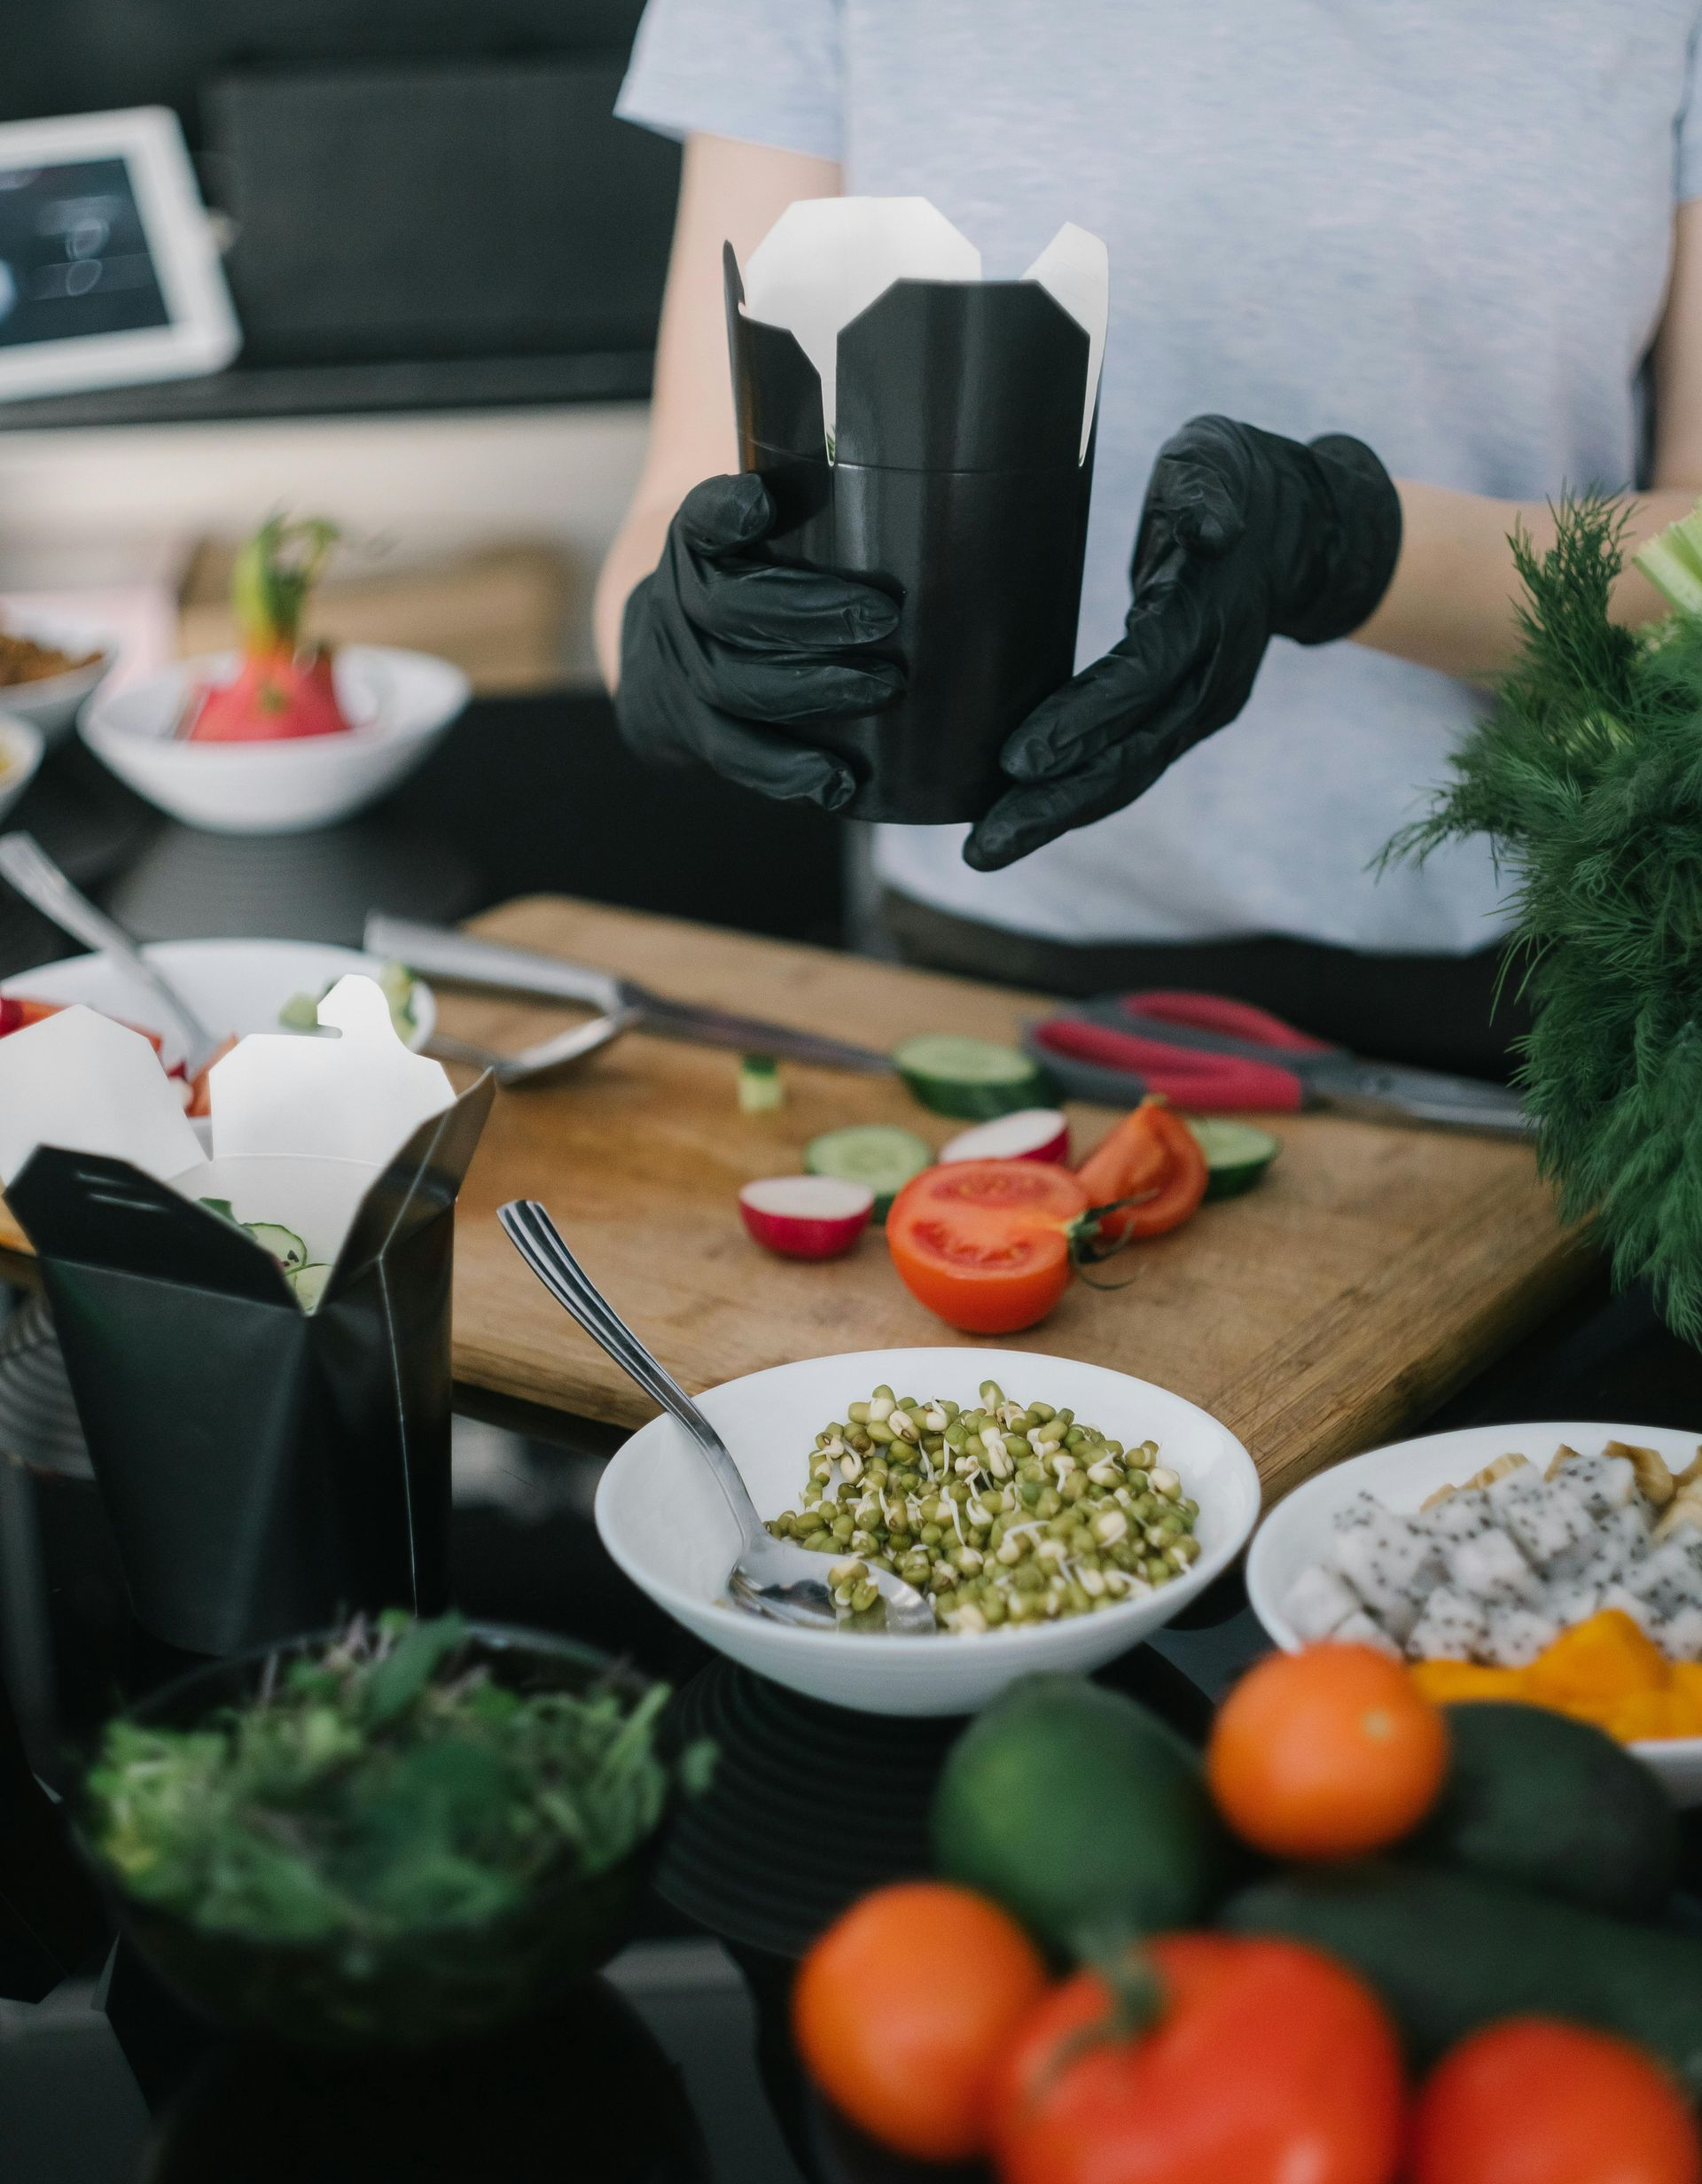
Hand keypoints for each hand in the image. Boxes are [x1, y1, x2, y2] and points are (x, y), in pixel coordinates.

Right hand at [616, 472, 902, 810]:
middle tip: (884, 616)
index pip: (700, 520)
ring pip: (731, 687)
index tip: (762, 504)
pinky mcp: (689, 730)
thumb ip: (819, 501)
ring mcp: (679, 670)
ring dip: (810, 691)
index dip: (725, 514)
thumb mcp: (769, 527)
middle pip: (730, 611)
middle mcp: (679, 602)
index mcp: (695, 541)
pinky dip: (785, 769)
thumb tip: (927, 474)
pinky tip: (836, 781)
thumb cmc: (755, 577)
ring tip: (884, 689)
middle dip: (809, 615)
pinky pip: (732, 753)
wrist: (668, 644)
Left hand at [965, 415, 1401, 869]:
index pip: (1137, 677)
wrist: (1305, 528)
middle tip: (982, 845)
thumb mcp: (1218, 460)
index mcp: (1207, 615)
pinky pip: (1131, 766)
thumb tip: (1210, 530)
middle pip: (1129, 754)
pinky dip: (1078, 799)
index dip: (1079, 721)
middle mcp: (1210, 678)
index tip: (1017, 760)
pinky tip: (1023, 823)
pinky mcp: (1186, 717)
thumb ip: (1207, 491)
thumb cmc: (1237, 482)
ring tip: (989, 849)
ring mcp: (1201, 706)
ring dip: (1058, 818)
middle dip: (1053, 804)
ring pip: (1128, 775)